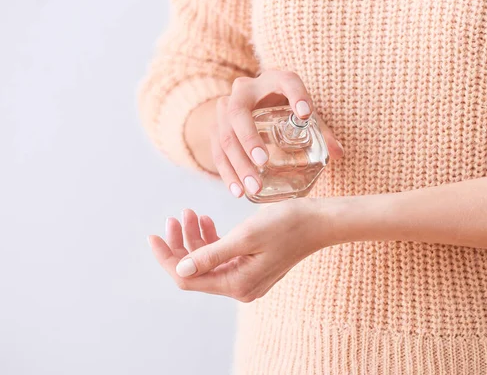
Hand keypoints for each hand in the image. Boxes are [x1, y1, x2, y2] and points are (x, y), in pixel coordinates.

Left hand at [148, 200, 329, 301]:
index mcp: (237, 283)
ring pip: (208, 261)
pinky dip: (212, 239)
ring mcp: (247, 277)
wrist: (319, 222)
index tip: (152, 235)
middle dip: (181, 243)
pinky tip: (207, 221)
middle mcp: (240, 287)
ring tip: (191, 213)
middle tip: (177, 215)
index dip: (166, 257)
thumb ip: (210, 254)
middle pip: (196, 269)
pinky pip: (223, 256)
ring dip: (196, 237)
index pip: (187, 278)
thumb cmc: (286, 225)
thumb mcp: (245, 237)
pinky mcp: (252, 266)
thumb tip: (178, 268)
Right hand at [208, 70, 343, 197]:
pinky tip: (238, 191)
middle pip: (239, 113)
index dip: (296, 95)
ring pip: (225, 136)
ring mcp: (225, 108)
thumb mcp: (303, 114)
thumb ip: (320, 131)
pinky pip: (217, 151)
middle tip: (263, 161)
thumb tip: (337, 153)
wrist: (251, 103)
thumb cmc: (285, 107)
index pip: (286, 82)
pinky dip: (227, 173)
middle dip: (250, 139)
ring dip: (238, 164)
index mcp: (274, 80)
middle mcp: (245, 90)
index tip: (306, 114)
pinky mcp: (216, 128)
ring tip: (253, 187)